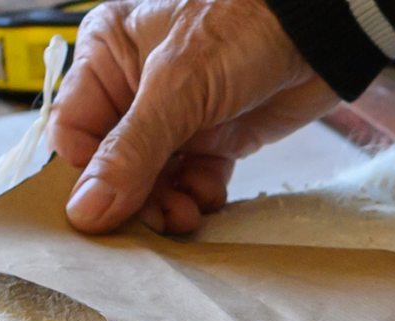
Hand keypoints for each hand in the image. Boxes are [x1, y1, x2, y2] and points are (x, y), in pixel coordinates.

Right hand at [50, 0, 338, 234]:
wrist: (320, 28)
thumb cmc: (244, 26)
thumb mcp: (177, 88)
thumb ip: (131, 152)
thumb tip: (86, 209)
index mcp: (107, 55)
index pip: (74, 132)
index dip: (88, 175)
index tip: (107, 210)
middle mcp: (135, 86)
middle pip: (113, 163)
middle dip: (133, 196)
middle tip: (155, 221)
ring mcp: (176, 114)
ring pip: (152, 178)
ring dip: (166, 203)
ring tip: (184, 215)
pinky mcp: (214, 135)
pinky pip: (192, 180)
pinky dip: (198, 196)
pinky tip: (208, 198)